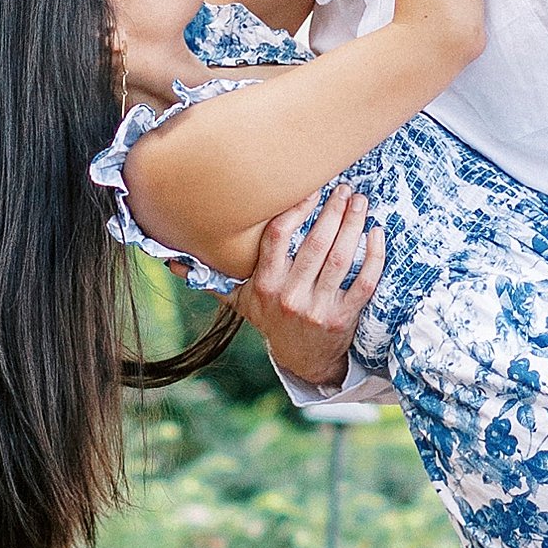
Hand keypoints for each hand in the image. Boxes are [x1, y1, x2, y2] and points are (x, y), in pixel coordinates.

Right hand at [231, 186, 385, 390]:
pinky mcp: (343, 318)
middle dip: (332, 211)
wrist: (301, 360)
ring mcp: (318, 308)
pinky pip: (363, 282)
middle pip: (315, 245)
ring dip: (353, 225)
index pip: (277, 238)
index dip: (294, 210)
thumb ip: (213, 278)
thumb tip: (170, 259)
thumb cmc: (270, 318)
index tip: (309, 188)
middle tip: (344, 188)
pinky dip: (374, 256)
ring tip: (359, 201)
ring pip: (341, 259)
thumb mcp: (239, 301)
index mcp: (265, 286)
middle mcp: (290, 297)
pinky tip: (376, 233)